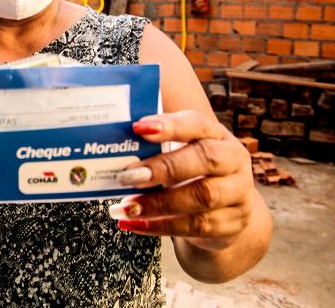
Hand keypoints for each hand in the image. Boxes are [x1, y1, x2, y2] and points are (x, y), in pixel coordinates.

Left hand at [110, 111, 254, 251]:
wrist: (226, 209)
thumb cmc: (192, 171)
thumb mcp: (180, 151)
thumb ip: (155, 145)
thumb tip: (112, 143)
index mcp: (217, 134)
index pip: (197, 124)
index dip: (170, 126)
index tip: (138, 128)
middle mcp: (234, 160)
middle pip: (205, 159)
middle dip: (164, 167)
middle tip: (128, 176)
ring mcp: (238, 193)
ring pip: (202, 196)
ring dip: (159, 203)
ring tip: (128, 207)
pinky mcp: (233, 223)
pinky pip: (197, 226)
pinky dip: (162, 226)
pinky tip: (135, 224)